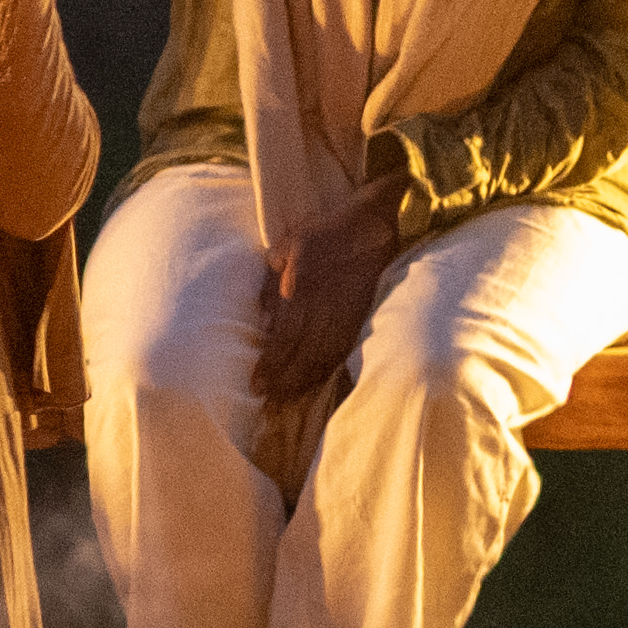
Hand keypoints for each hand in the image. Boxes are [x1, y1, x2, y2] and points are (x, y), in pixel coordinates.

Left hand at [247, 211, 398, 401]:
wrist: (370, 225)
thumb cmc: (323, 233)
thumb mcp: (286, 247)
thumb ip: (270, 283)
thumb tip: (263, 324)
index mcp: (302, 284)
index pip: (285, 336)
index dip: (271, 364)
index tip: (257, 385)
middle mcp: (324, 303)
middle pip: (304, 354)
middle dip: (285, 382)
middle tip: (268, 402)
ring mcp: (345, 313)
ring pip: (323, 357)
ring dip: (304, 383)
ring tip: (285, 400)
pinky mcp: (359, 317)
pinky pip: (341, 351)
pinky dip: (325, 371)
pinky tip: (312, 383)